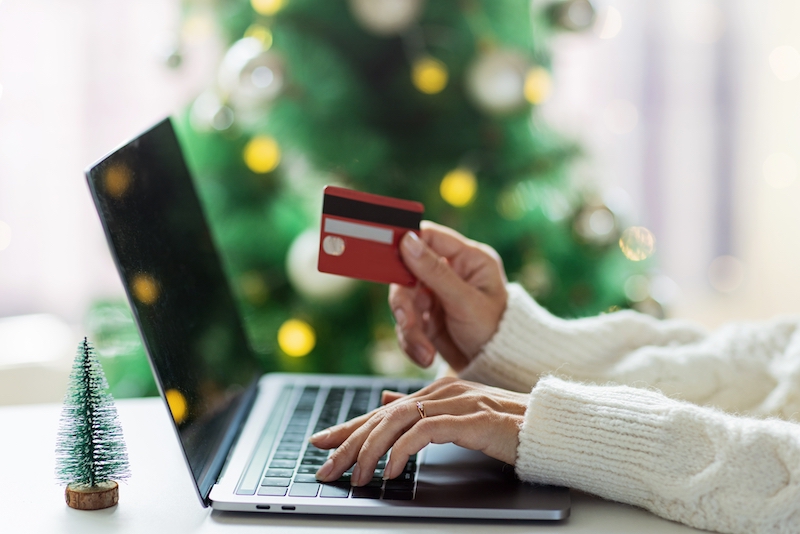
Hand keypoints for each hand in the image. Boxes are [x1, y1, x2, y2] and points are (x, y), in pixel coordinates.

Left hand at [309, 377, 527, 486]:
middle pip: (383, 416)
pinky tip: (392, 470)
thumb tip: (385, 400)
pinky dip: (403, 451)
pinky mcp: (472, 420)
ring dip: (371, 450)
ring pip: (397, 421)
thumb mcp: (460, 416)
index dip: (350, 427)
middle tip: (326, 466)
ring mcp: (457, 403)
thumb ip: (423, 409)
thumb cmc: (510, 427)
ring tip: (357, 476)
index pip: (383, 410)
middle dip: (349, 442)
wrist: (553, 429)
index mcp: (438, 392)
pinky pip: (425, 433)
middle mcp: (443, 392)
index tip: (322, 443)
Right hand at [390, 221, 507, 371]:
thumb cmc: (495, 331)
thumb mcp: (465, 301)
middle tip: (407, 323)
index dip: (407, 245)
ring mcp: (436, 296)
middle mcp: (450, 273)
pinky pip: (406, 324)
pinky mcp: (427, 318)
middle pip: (408, 275)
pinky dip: (411, 341)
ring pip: (404, 303)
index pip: (429, 237)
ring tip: (423, 352)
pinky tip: (424, 356)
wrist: (497, 369)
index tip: (389, 258)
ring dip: (409, 329)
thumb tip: (408, 241)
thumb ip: (435, 271)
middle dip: (406, 304)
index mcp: (468, 259)